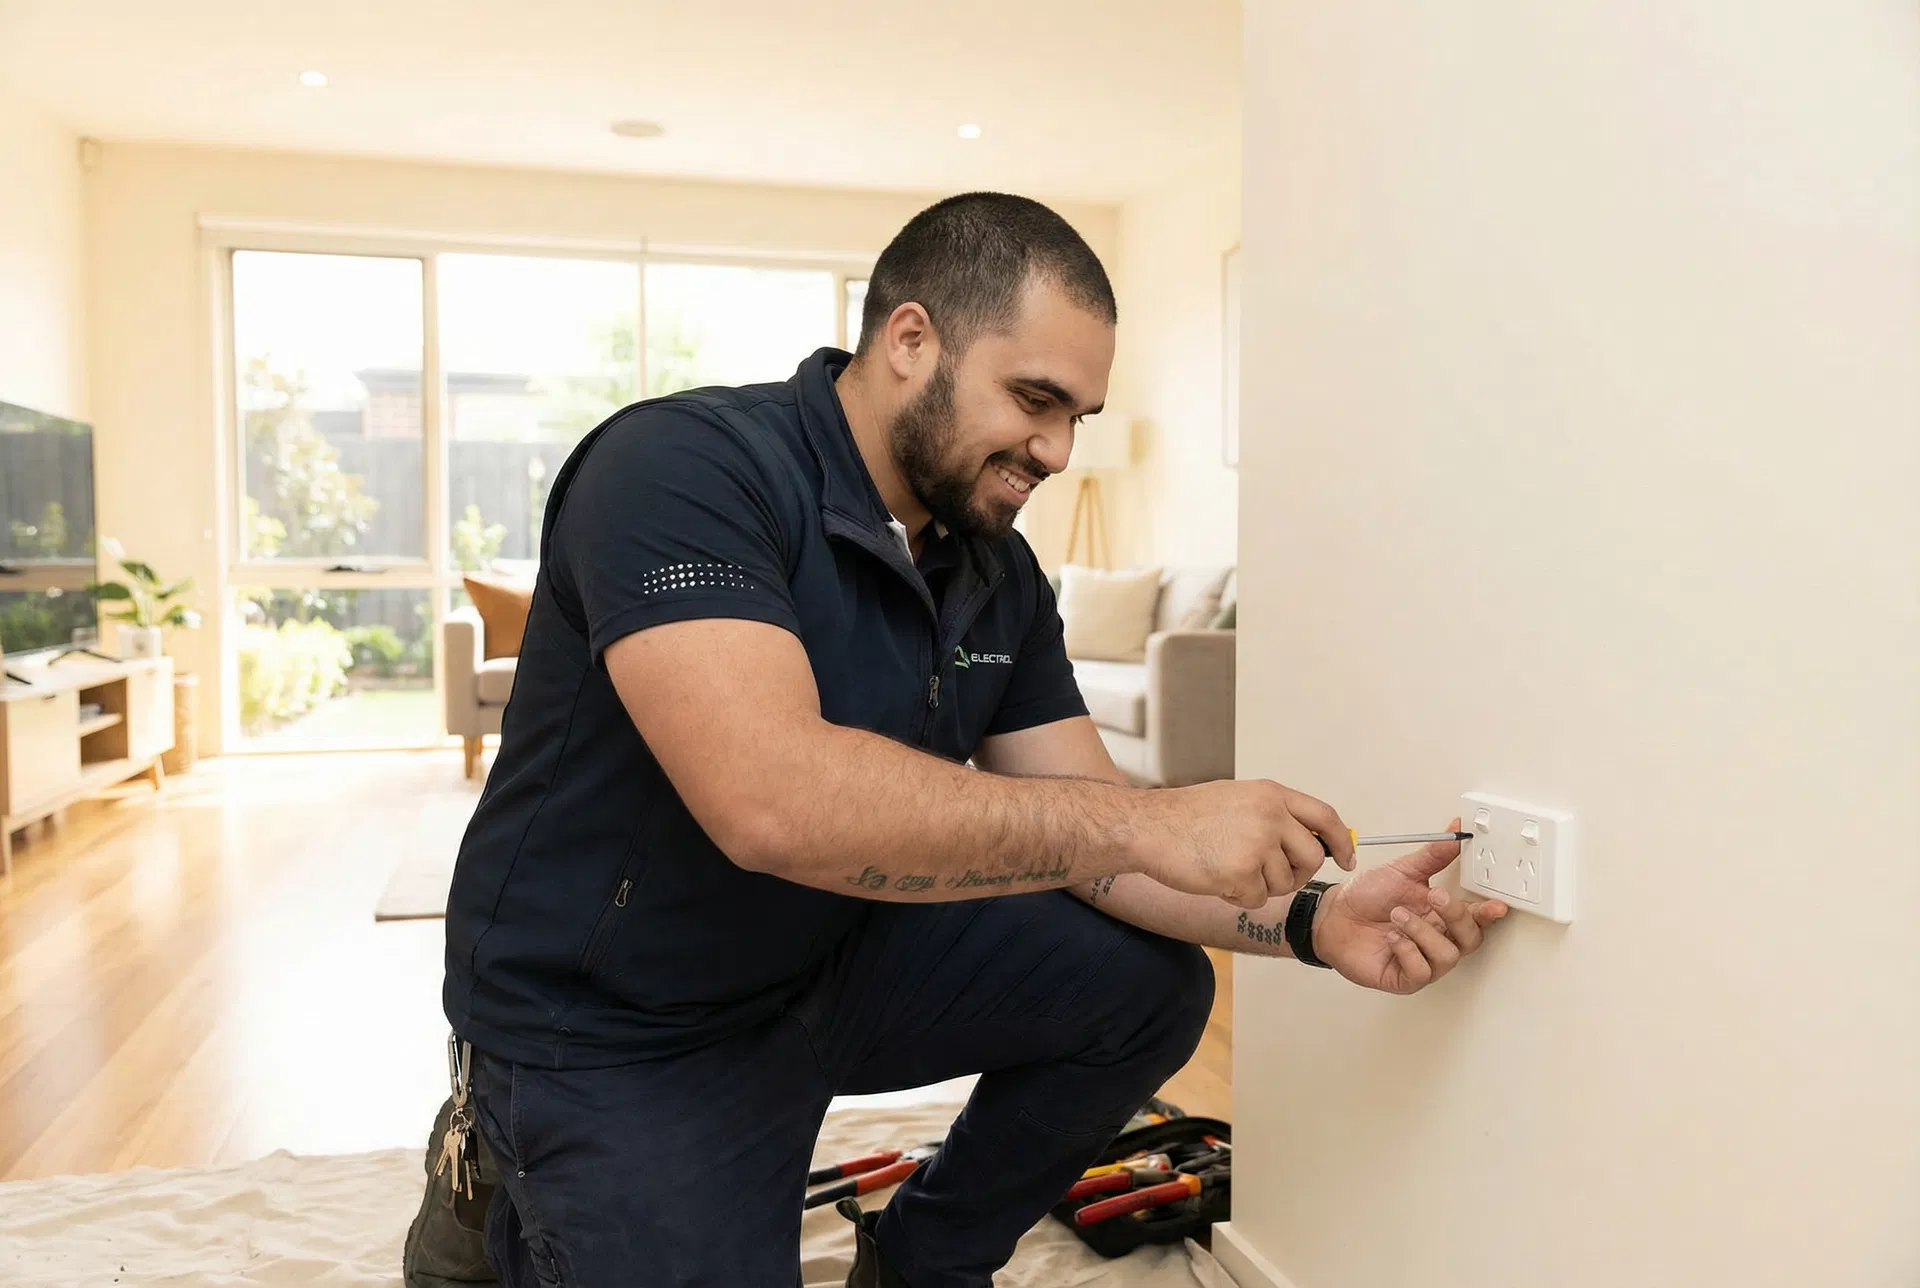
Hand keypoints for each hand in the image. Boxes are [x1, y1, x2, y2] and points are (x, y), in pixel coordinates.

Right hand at [1132, 779, 1355, 909]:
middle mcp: (1270, 815)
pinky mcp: (1241, 871)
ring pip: (1284, 883)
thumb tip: (1309, 839)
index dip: (1341, 842)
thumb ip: (1274, 813)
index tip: (1346, 860)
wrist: (1146, 827)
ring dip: (1260, 886)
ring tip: (1228, 868)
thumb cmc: (1185, 816)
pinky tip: (1216, 878)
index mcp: (1271, 794)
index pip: (1325, 817)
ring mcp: (1257, 843)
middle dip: (1295, 873)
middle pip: (1311, 858)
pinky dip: (1239, 897)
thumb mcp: (1238, 798)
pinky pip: (1258, 899)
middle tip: (1267, 875)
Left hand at [1311, 817, 1508, 993]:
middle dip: (1456, 916)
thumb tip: (1456, 831)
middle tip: (1434, 896)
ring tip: (1398, 915)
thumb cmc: (1366, 897)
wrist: (1332, 916)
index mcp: (1441, 914)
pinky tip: (1392, 938)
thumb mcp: (1402, 870)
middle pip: (1470, 938)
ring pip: (1447, 956)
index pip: (1476, 917)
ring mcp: (1422, 960)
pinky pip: (1421, 972)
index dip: (1489, 913)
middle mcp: (1436, 939)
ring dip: (1423, 932)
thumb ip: (1433, 855)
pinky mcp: (1404, 977)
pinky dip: (1407, 951)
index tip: (1496, 905)